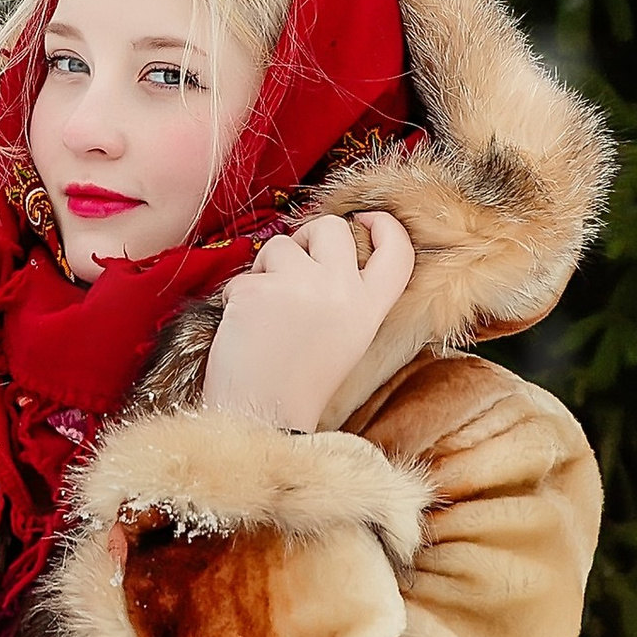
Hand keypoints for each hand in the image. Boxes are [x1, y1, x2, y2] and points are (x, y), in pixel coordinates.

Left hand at [198, 210, 416, 432]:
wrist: (263, 417)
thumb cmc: (299, 381)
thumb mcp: (347, 337)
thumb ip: (347, 294)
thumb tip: (322, 248)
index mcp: (369, 308)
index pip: (398, 251)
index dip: (385, 225)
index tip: (365, 219)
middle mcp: (341, 291)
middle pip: (331, 227)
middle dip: (308, 236)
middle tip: (294, 263)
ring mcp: (299, 287)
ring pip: (280, 246)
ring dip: (267, 270)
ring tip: (267, 313)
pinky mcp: (258, 290)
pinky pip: (244, 276)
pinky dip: (238, 297)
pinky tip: (244, 329)